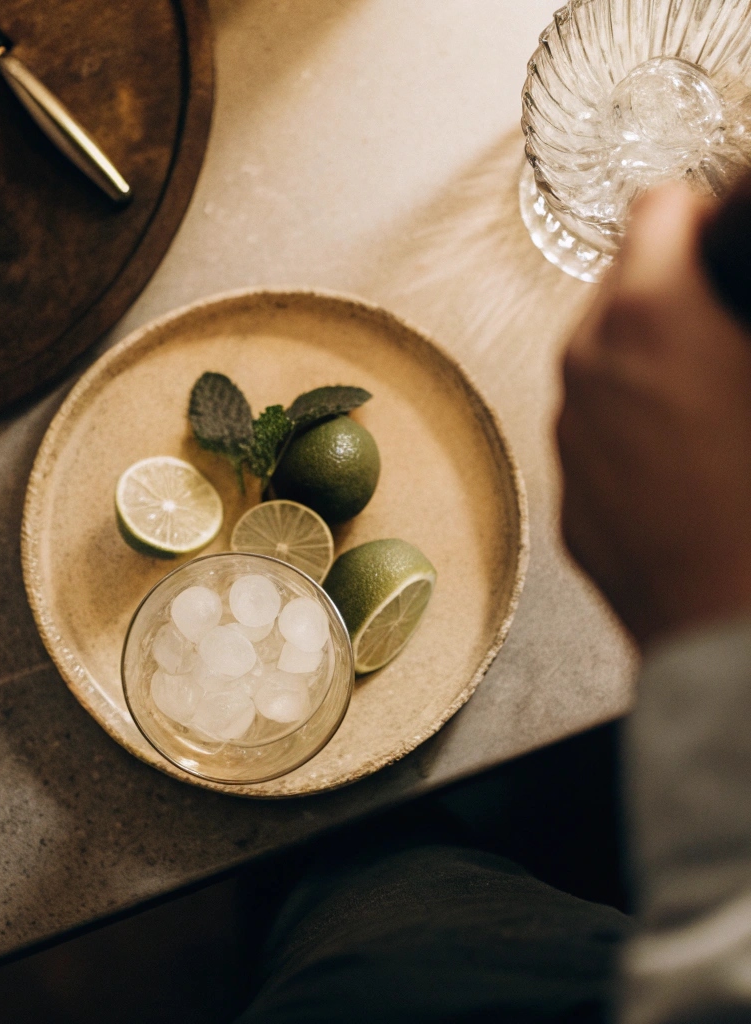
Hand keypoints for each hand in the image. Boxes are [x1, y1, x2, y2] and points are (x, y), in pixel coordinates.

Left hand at [557, 182, 750, 646]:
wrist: (733, 629)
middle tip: (725, 317)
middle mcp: (588, 367)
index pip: (657, 210)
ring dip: (644, 355)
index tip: (725, 233)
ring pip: (599, 357)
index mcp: (652, 319)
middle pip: (619, 283)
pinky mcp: (566, 491)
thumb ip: (743, 318)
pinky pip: (592, 426)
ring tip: (711, 391)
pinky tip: (682, 456)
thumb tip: (736, 316)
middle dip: (669, 283)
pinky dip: (626, 421)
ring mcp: (567, 433)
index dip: (700, 214)